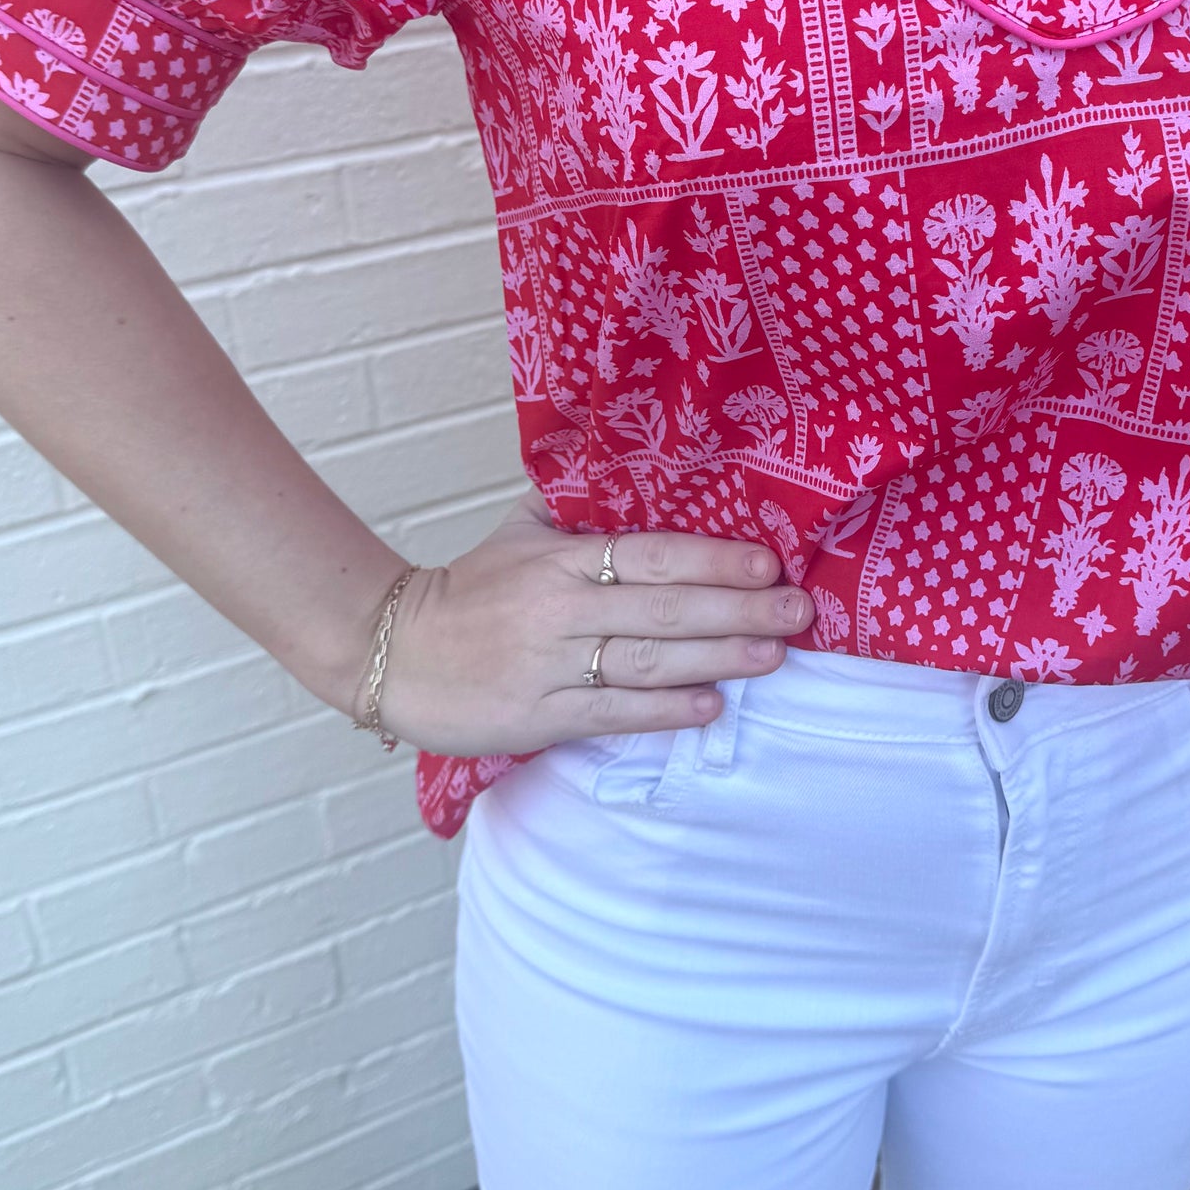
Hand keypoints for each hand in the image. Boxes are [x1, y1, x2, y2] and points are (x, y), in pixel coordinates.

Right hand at [360, 487, 811, 757]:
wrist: (392, 654)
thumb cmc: (470, 590)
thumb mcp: (519, 534)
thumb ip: (579, 510)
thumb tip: (642, 473)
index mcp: (558, 558)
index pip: (648, 554)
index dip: (711, 559)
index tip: (767, 561)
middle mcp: (558, 609)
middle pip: (661, 608)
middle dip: (737, 609)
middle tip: (796, 611)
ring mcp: (548, 665)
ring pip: (647, 660)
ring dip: (717, 658)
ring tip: (773, 655)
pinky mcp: (537, 716)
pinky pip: (612, 711)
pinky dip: (664, 709)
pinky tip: (710, 705)